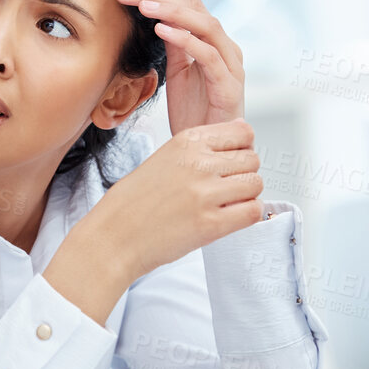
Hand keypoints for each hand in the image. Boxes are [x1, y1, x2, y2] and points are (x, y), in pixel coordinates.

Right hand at [43, 119, 263, 323]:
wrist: (113, 237)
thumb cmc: (133, 202)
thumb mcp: (163, 159)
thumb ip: (200, 149)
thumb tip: (243, 136)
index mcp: (185, 142)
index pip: (242, 132)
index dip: (242, 148)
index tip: (231, 161)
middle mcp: (198, 163)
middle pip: (252, 159)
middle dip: (243, 173)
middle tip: (225, 188)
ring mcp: (206, 193)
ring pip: (256, 184)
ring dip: (246, 195)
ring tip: (225, 204)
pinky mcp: (211, 224)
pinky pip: (253, 212)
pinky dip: (247, 215)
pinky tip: (228, 219)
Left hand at [114, 0, 244, 135]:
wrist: (211, 148)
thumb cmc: (195, 112)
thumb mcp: (179, 72)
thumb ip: (175, 45)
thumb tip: (157, 16)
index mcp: (213, 41)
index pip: (189, 2)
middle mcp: (225, 48)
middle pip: (196, 7)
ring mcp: (231, 65)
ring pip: (206, 25)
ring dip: (172, 11)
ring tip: (142, 5)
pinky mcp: (229, 86)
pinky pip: (208, 56)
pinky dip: (185, 39)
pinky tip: (161, 30)